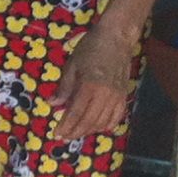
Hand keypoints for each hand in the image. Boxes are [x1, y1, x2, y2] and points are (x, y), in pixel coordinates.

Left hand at [51, 15, 138, 142]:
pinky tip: (99, 128)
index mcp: (90, 86)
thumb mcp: (72, 65)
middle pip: (90, 121)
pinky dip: (107, 125)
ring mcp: (117, 96)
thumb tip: (53, 104)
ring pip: (103, 121)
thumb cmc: (91, 48)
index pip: (76, 113)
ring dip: (90, 130)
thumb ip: (64, 87)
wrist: (117, 38)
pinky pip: (117, 116)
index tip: (57, 134)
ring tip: (78, 133)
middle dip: (76, 131)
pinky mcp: (124, 95)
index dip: (66, 125)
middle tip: (65, 137)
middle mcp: (105, 95)